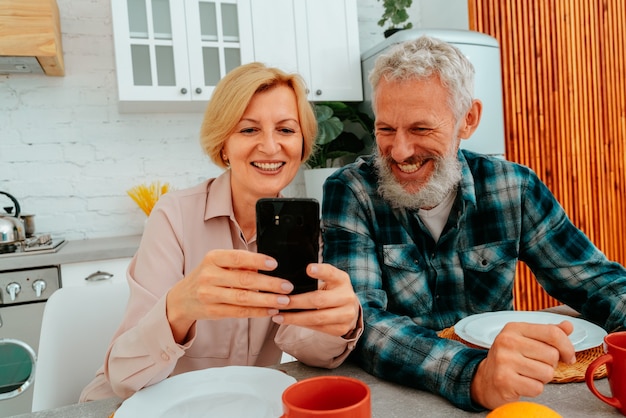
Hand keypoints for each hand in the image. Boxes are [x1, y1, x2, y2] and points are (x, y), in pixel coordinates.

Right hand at [165, 249, 295, 342]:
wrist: (182, 299)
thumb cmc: (207, 276)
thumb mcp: (218, 263)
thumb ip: (240, 263)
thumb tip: (267, 265)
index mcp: (212, 258)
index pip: (237, 258)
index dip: (257, 260)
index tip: (274, 264)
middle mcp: (209, 276)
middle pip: (244, 280)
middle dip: (269, 284)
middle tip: (287, 286)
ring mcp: (209, 295)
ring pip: (243, 298)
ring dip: (266, 300)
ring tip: (283, 301)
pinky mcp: (213, 311)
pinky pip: (239, 312)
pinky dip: (257, 312)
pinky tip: (270, 311)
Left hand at [270, 263, 359, 336]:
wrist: (350, 310)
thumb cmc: (333, 291)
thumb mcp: (330, 280)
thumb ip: (316, 278)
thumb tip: (288, 282)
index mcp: (342, 280)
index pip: (331, 273)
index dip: (321, 271)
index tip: (308, 268)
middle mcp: (347, 297)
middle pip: (319, 299)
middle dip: (296, 302)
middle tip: (279, 301)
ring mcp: (346, 314)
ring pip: (317, 318)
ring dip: (295, 318)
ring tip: (278, 316)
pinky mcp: (341, 329)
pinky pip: (317, 328)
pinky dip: (301, 324)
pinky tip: (289, 321)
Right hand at [470, 320, 575, 409]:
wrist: (485, 380)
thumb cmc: (509, 360)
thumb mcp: (525, 340)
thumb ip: (547, 333)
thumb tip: (568, 326)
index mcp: (514, 328)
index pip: (552, 333)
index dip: (567, 347)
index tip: (568, 356)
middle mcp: (507, 341)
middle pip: (552, 355)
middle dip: (550, 365)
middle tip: (536, 365)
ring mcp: (504, 360)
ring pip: (547, 373)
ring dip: (542, 378)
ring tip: (527, 374)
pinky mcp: (504, 380)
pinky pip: (537, 388)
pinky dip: (533, 389)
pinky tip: (522, 383)